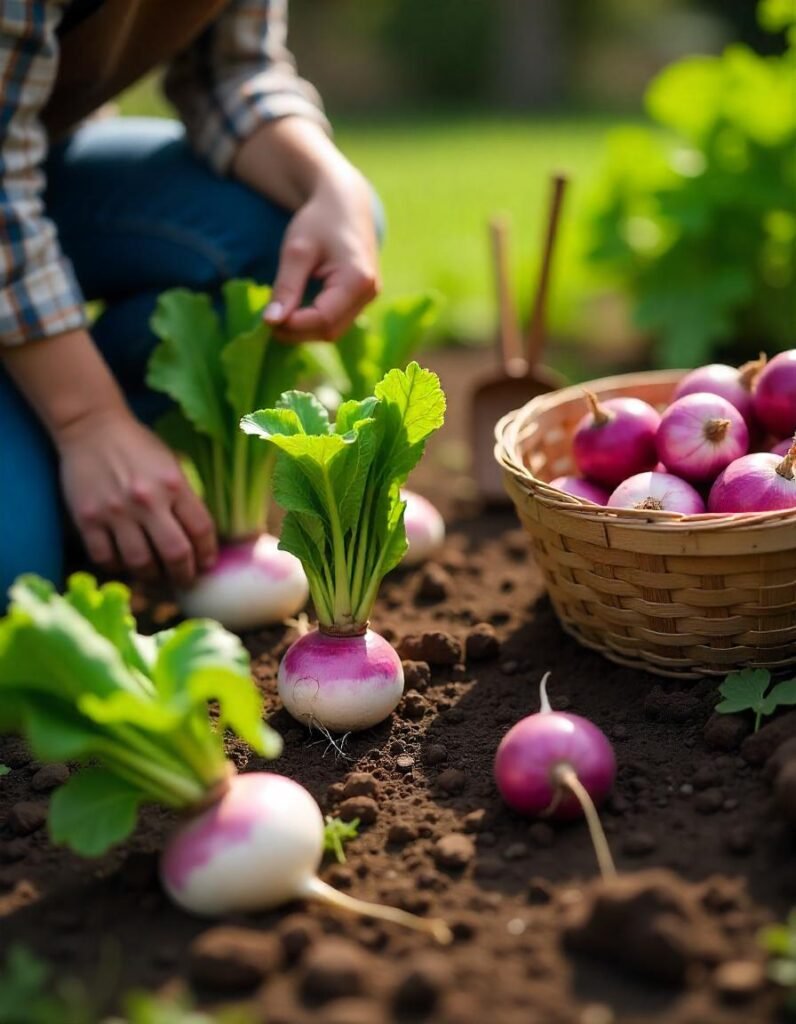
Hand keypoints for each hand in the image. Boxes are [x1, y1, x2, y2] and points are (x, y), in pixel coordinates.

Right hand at [56, 409, 216, 586]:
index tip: (207, 564)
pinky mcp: (87, 518)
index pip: (201, 530)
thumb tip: (201, 537)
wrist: (90, 426)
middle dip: (185, 574)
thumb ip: (185, 497)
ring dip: (152, 576)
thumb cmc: (137, 446)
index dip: (208, 553)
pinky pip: (105, 558)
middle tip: (185, 579)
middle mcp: (147, 500)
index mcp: (174, 484)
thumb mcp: (171, 464)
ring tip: (156, 575)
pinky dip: (117, 567)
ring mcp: (115, 512)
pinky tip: (125, 563)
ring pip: (140, 563)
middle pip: (175, 554)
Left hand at [263, 170, 379, 341]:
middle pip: (329, 330)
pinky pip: (335, 321)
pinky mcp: (360, 300)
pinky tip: (296, 308)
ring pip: (332, 330)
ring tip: (280, 312)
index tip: (266, 320)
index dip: (293, 325)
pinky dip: (312, 321)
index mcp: (358, 279)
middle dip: (297, 330)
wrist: (345, 205)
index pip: (323, 319)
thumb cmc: (319, 221)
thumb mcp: (297, 250)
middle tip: (269, 319)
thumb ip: (285, 287)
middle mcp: (369, 294)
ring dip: (303, 329)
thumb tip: (271, 322)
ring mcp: (367, 299)